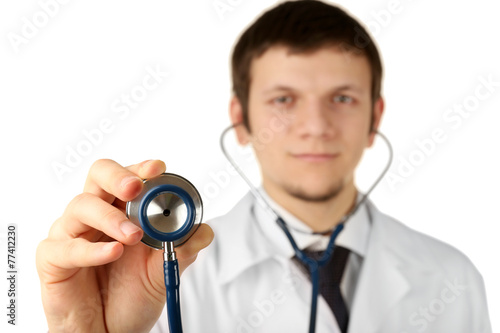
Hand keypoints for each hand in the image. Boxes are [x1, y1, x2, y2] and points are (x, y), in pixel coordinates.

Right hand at [36, 159, 213, 331]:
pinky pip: (66, 246)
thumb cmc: (132, 296)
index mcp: (122, 211)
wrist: (110, 331)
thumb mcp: (163, 270)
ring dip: (111, 218)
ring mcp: (72, 233)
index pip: (128, 177)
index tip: (158, 168)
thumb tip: (204, 231)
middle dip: (118, 176)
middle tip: (135, 188)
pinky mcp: (54, 258)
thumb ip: (183, 249)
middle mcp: (96, 216)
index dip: (141, 169)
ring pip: (81, 206)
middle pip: (98, 176)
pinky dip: (92, 249)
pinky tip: (113, 252)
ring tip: (133, 236)